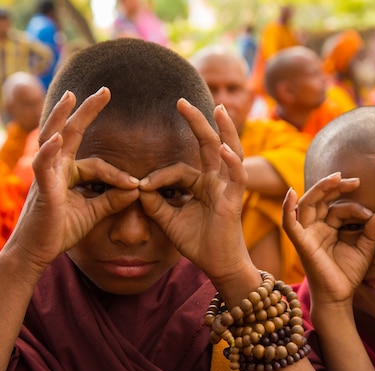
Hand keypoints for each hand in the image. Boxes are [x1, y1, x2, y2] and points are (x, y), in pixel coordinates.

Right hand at [4, 88, 139, 275]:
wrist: (36, 253)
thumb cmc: (59, 231)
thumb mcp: (92, 213)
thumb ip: (112, 200)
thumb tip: (136, 189)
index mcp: (68, 173)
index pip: (98, 165)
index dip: (118, 175)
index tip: (135, 185)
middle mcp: (55, 168)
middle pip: (71, 132)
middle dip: (86, 110)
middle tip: (105, 90)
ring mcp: (45, 176)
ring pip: (52, 139)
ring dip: (61, 116)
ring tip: (71, 96)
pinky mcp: (40, 189)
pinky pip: (43, 166)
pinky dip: (49, 151)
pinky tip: (57, 138)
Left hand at [138, 99, 254, 287]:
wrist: (217, 265)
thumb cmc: (198, 243)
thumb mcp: (169, 220)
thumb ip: (155, 203)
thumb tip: (138, 188)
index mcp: (202, 184)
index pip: (179, 170)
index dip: (159, 176)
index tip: (141, 187)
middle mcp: (217, 181)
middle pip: (208, 145)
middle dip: (197, 122)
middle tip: (181, 101)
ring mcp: (228, 187)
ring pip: (229, 151)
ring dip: (224, 130)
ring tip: (218, 109)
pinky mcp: (234, 199)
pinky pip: (236, 176)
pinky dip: (231, 161)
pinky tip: (224, 148)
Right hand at [282, 173, 374, 306]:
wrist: (339, 298)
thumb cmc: (349, 274)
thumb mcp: (366, 248)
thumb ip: (371, 230)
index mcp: (328, 228)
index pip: (338, 208)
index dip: (354, 206)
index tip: (371, 214)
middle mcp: (315, 228)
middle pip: (319, 199)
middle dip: (335, 187)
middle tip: (355, 180)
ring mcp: (306, 234)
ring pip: (307, 204)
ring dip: (320, 189)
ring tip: (336, 179)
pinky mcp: (301, 243)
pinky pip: (289, 223)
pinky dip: (287, 208)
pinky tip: (290, 193)